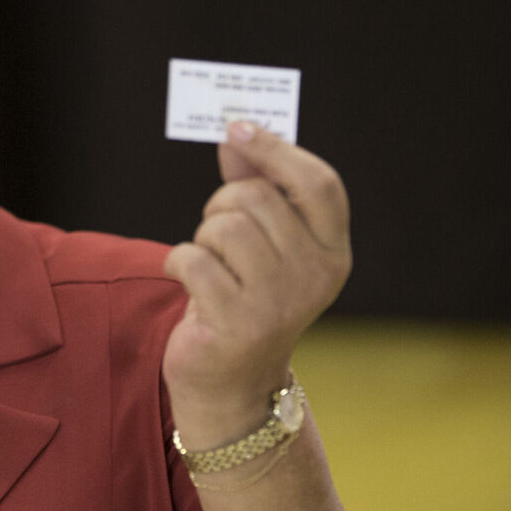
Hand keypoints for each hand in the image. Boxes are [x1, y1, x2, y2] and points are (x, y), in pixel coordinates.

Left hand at [162, 122, 350, 447]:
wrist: (232, 382)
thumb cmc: (243, 300)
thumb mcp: (260, 245)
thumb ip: (255, 188)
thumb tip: (236, 135)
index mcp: (333, 253)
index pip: (320, 184)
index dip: (277, 150)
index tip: (238, 128)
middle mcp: (315, 276)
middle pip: (258, 198)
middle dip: (222, 204)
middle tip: (215, 233)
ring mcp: (279, 302)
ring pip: (225, 226)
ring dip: (202, 237)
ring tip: (208, 264)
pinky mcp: (237, 322)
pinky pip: (193, 259)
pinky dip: (178, 262)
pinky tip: (186, 281)